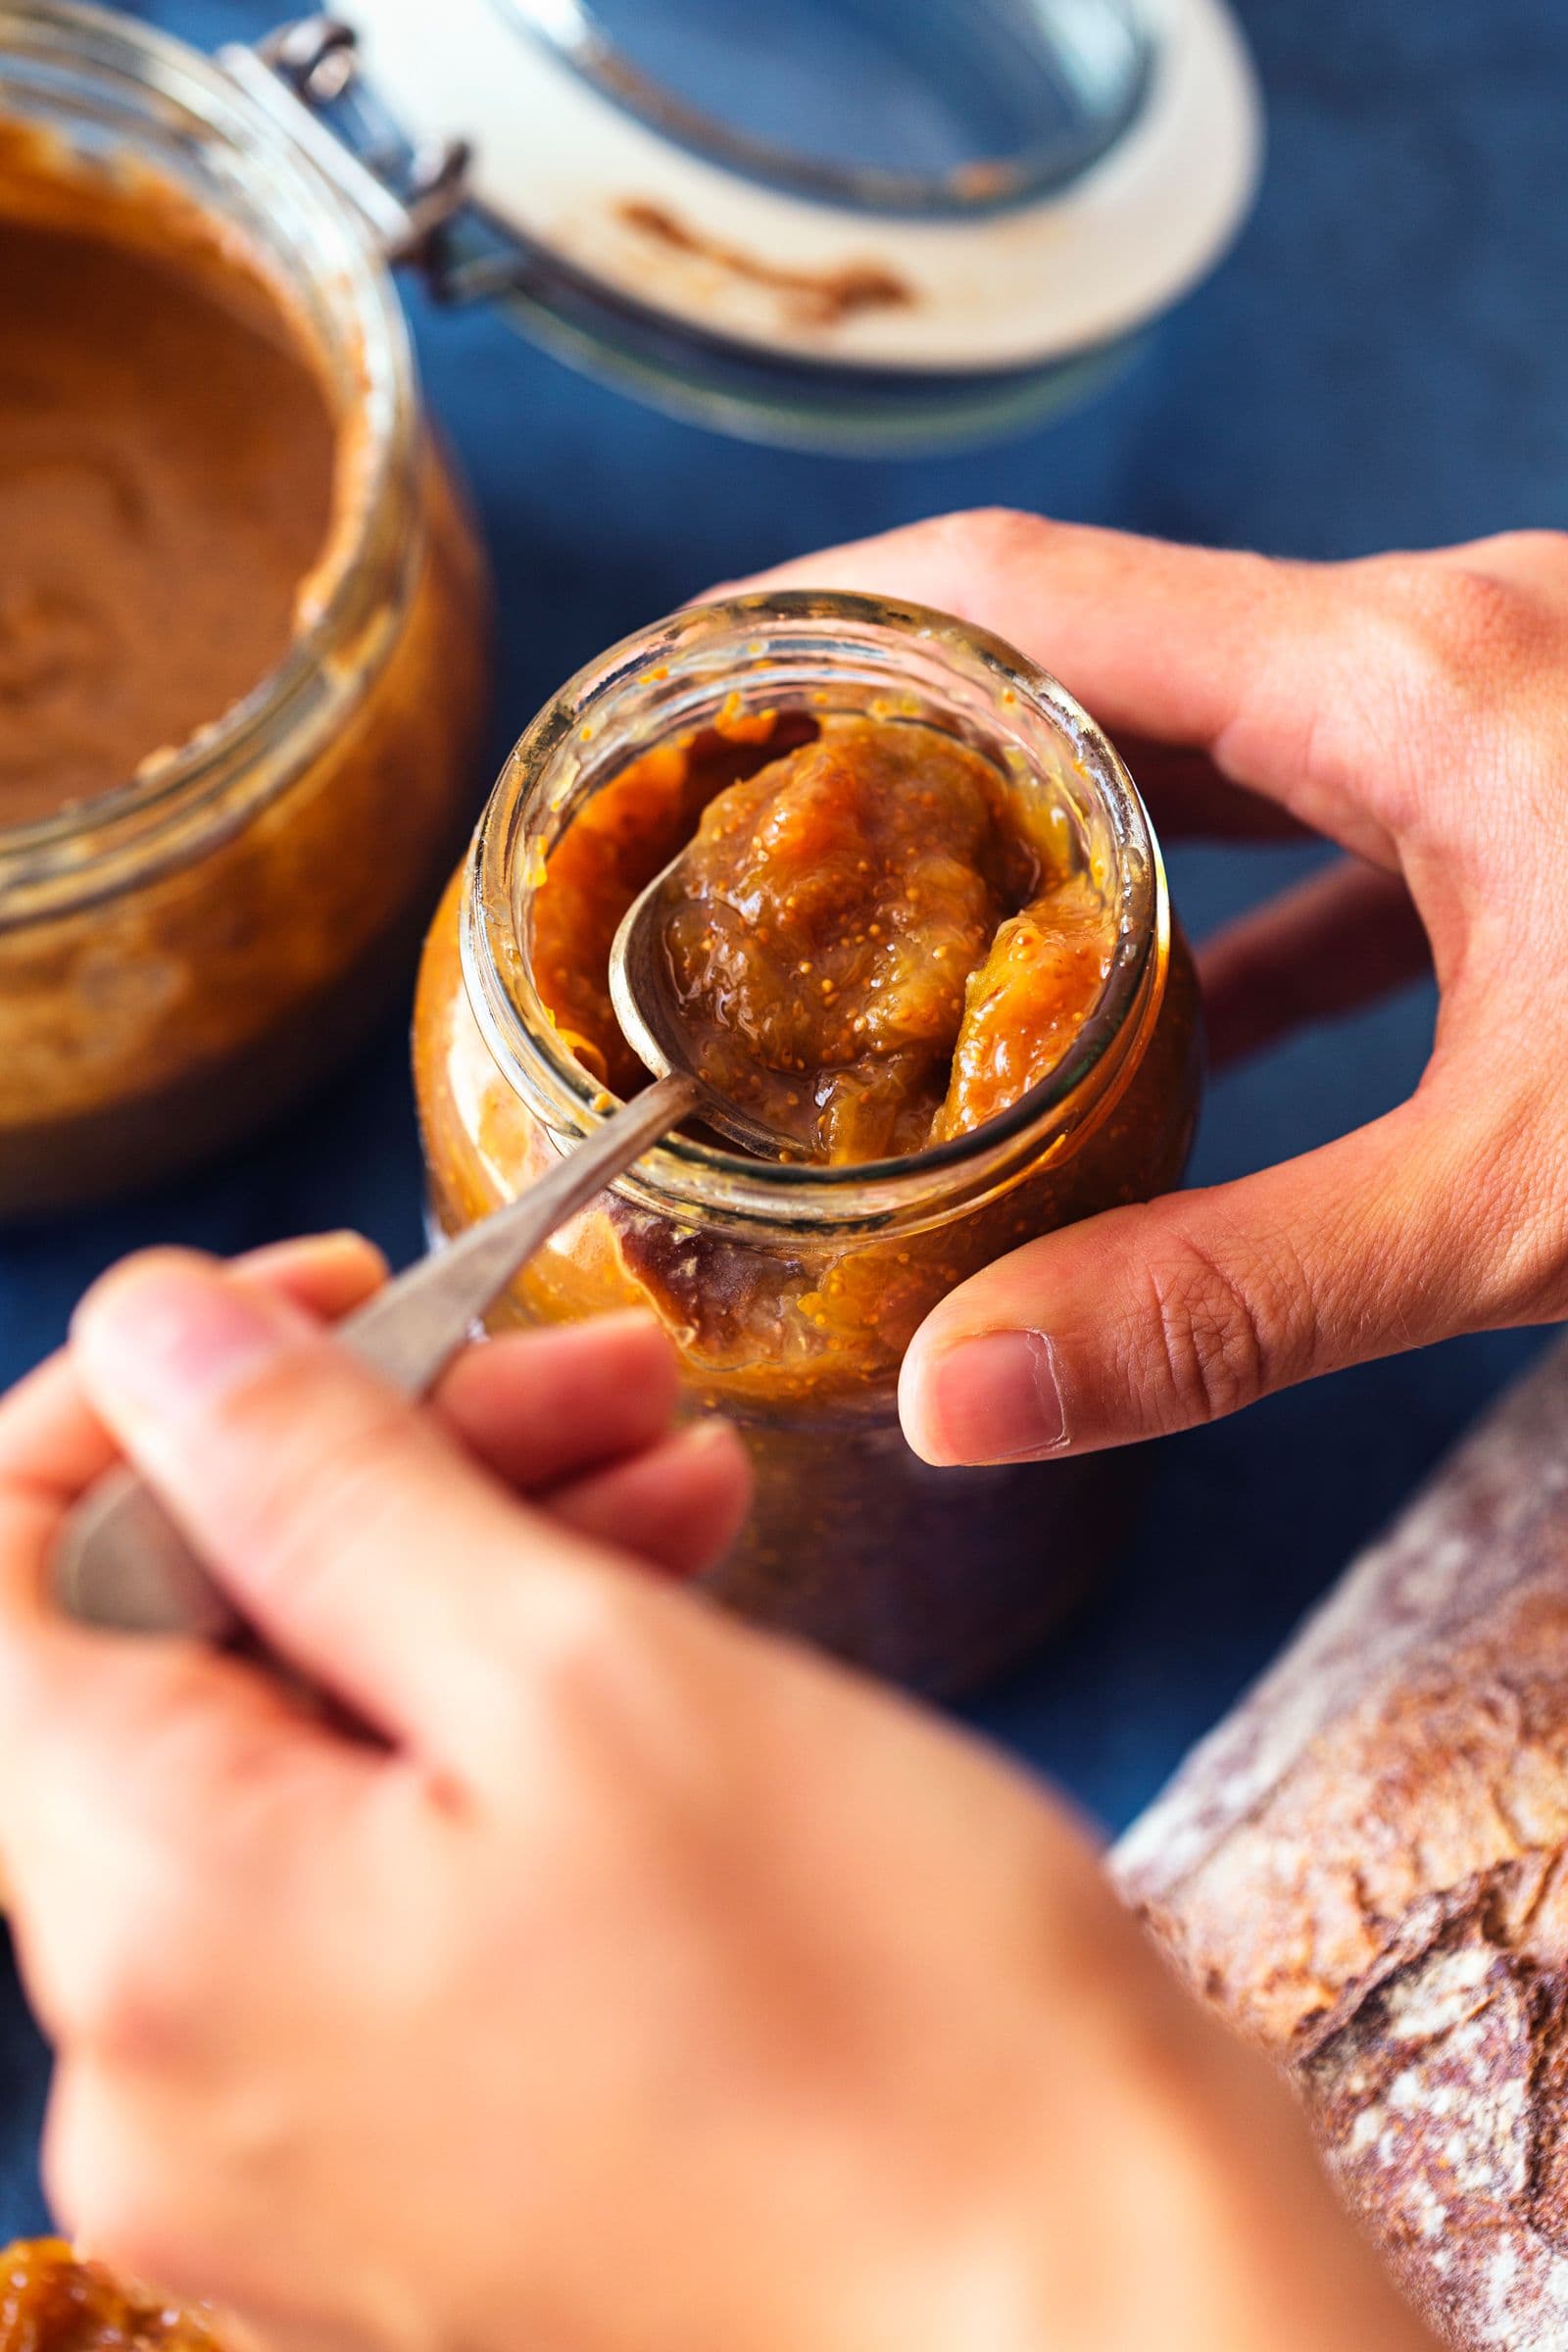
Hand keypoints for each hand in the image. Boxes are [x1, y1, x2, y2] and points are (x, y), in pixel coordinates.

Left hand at [0, 1242, 1435, 2351]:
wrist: (1095, 2333)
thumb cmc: (887, 2024)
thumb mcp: (589, 1677)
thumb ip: (325, 1486)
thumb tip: (156, 1330)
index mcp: (161, 1930)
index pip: (3, 1571)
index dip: (152, 1396)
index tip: (344, 1294)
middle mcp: (164, 2066)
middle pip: (175, 1656)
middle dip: (374, 1469)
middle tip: (589, 1372)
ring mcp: (278, 2139)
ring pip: (299, 1755)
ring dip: (466, 1579)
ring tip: (674, 1481)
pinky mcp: (403, 2163)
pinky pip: (381, 1879)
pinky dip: (495, 1730)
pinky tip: (657, 1620)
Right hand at [728, 515, 1567, 1462]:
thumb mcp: (1520, 1204)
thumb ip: (1236, 1296)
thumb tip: (957, 1393)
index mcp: (1409, 677)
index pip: (1023, 593)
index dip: (816, 626)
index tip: (676, 692)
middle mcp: (1445, 646)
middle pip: (1098, 648)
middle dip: (909, 735)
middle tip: (747, 841)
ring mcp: (1508, 704)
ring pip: (1218, 723)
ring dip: (1058, 814)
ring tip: (902, 919)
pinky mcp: (1554, 788)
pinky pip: (1341, 806)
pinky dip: (1226, 893)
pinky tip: (1162, 1012)